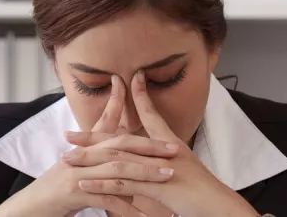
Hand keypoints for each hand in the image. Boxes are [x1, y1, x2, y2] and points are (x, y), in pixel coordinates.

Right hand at [0, 75, 178, 216]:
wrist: (29, 208)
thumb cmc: (56, 194)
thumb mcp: (79, 175)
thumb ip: (103, 170)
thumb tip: (130, 176)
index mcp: (83, 149)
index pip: (107, 125)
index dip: (125, 109)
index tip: (150, 103)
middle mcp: (80, 156)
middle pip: (119, 145)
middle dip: (149, 146)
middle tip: (174, 149)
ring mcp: (77, 173)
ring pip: (117, 168)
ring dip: (145, 172)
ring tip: (167, 175)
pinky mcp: (73, 192)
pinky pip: (106, 198)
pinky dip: (127, 206)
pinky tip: (144, 214)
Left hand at [65, 71, 259, 216]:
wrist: (220, 206)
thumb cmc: (203, 194)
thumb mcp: (182, 172)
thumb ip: (164, 162)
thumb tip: (153, 160)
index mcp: (170, 144)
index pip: (151, 115)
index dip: (138, 97)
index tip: (124, 81)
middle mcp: (163, 151)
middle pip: (122, 138)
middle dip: (92, 136)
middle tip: (67, 134)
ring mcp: (159, 167)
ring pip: (117, 159)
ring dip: (89, 159)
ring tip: (67, 158)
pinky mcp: (157, 186)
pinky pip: (125, 183)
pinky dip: (102, 183)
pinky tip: (84, 183)